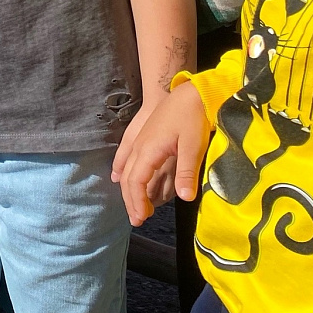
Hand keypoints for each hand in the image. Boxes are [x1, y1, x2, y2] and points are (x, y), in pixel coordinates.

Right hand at [112, 82, 211, 225]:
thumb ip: (186, 172)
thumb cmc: (191, 117)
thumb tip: (184, 198)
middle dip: (130, 200)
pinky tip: (119, 177)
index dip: (137, 201)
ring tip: (135, 206)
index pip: (135, 181)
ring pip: (126, 170)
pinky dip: (122, 171)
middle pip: (128, 179)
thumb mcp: (193, 146)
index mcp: (149, 150)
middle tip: (138, 220)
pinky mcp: (144, 137)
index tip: (143, 218)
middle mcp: (139, 147)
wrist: (189, 92)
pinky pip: (126, 158)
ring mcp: (139, 141)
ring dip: (128, 190)